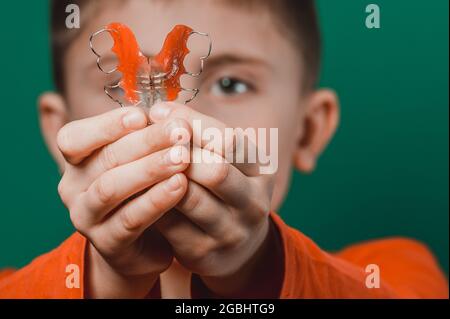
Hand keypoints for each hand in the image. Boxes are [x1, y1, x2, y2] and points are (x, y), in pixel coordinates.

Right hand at [56, 106, 191, 296]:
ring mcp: (86, 217)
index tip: (142, 116)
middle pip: (104, 159)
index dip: (107, 124)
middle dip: (146, 142)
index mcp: (77, 161)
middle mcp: (73, 187)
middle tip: (180, 130)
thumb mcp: (140, 160)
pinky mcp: (107, 243)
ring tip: (183, 157)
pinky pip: (130, 219)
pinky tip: (180, 186)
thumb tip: (170, 111)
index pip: (75, 137)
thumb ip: (146, 138)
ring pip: (111, 188)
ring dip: (150, 169)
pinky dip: (156, 200)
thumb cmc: (143, 191)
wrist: (144, 244)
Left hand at [149, 102, 282, 296]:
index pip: (229, 141)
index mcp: (262, 171)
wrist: (237, 245)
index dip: (191, 123)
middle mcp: (253, 203)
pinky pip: (169, 223)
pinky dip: (150, 202)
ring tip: (138, 160)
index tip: (158, 112)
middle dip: (178, 152)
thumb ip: (201, 135)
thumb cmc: (225, 190)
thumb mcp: (227, 161)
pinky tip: (138, 188)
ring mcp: (231, 232)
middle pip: (215, 171)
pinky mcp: (204, 254)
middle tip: (149, 140)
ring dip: (160, 176)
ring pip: (189, 198)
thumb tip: (160, 112)